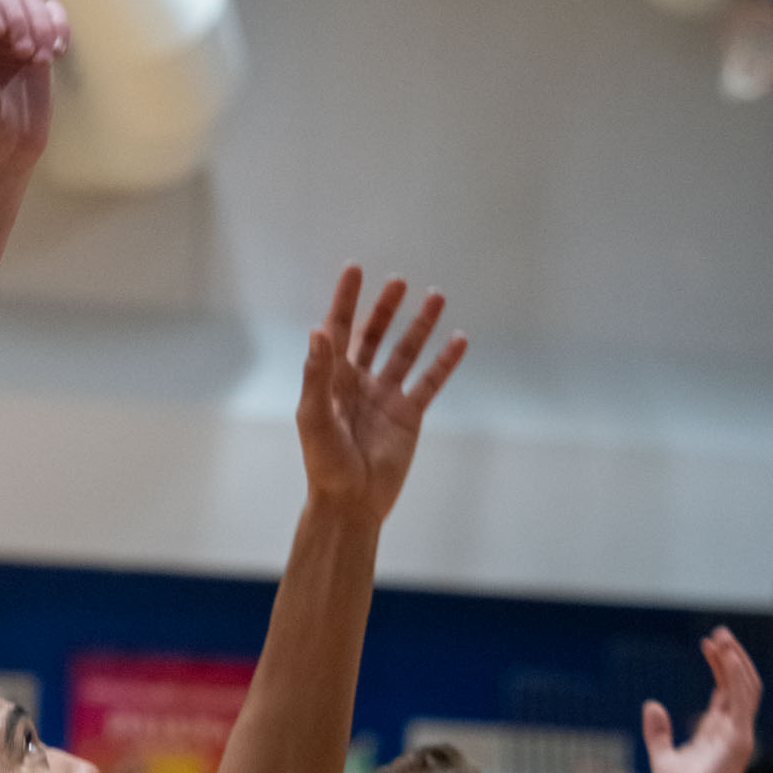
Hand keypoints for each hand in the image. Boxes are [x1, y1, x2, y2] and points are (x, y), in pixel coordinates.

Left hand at [296, 265, 468, 524]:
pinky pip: (430, 381)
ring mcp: (385, 397)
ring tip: (435, 297)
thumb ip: (316, 374)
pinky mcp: (409, 415)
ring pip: (405, 352)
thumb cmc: (325, 463)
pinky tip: (459, 339)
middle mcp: (358, 383)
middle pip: (373, 336)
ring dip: (419, 326)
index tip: (355, 270)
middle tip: (398, 281)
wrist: (351, 502)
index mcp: (332, 381)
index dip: (345, 301)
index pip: (338, 331)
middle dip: (384, 308)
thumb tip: (318, 331)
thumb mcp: (313, 417)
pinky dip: (445, 361)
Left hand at [642, 627, 759, 772]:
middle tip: (718, 633)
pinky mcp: (740, 739)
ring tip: (722, 638)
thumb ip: (659, 733)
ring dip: (735, 662)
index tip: (707, 644)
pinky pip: (743, 702)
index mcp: (716, 731)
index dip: (719, 666)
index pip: (724, 690)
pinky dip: (736, 678)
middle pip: (737, 684)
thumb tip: (651, 705)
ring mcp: (739, 733)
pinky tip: (727, 658)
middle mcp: (732, 729)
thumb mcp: (662, 756)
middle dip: (731, 657)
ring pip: (746, 687)